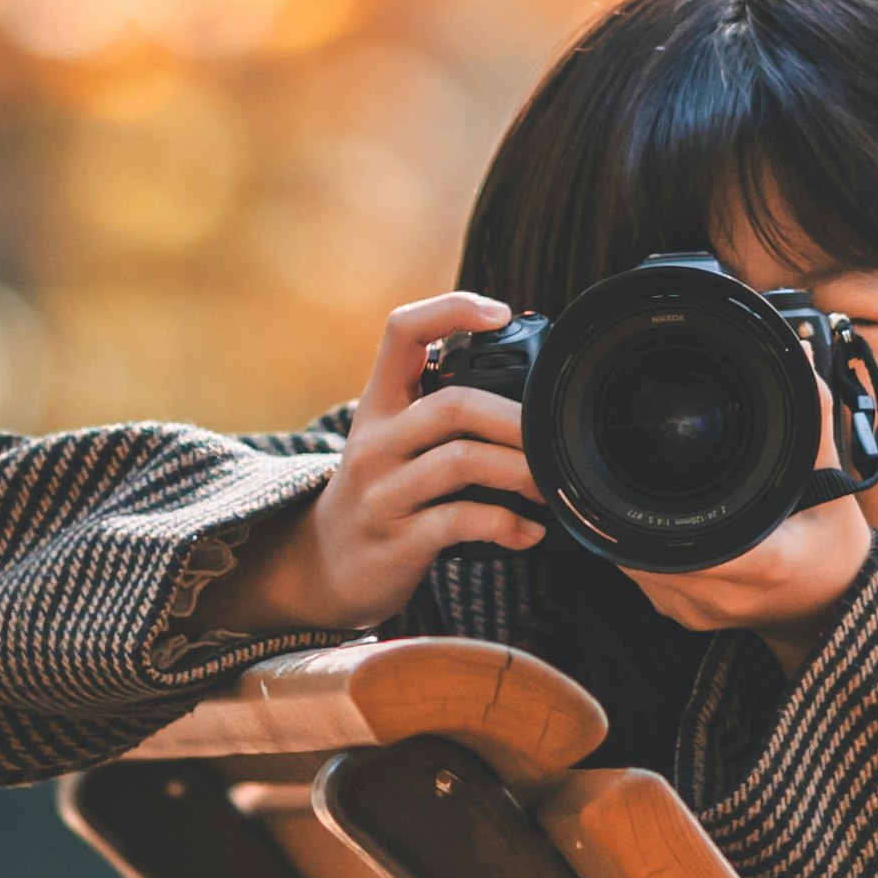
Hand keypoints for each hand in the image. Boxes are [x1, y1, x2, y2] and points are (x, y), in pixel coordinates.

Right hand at [225, 297, 542, 636]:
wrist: (324, 567)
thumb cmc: (381, 492)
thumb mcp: (392, 440)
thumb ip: (438, 411)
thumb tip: (527, 391)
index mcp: (379, 405)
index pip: (401, 332)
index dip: (450, 310)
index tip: (499, 314)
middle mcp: (375, 442)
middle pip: (453, 404)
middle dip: (517, 418)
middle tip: (554, 436)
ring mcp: (383, 493)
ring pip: (461, 461)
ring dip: (521, 470)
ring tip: (549, 484)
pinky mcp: (397, 541)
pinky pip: (460, 522)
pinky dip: (506, 525)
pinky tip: (528, 531)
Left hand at [630, 363, 875, 653]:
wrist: (830, 609)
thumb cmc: (833, 547)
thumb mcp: (832, 483)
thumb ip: (813, 422)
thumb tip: (800, 360)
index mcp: (761, 565)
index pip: (688, 534)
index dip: (656, 500)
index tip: (641, 469)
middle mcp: (722, 597)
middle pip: (649, 545)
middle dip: (639, 500)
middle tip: (635, 460)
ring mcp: (697, 612)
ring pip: (638, 563)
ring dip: (640, 523)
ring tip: (646, 483)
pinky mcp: (685, 616)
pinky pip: (646, 575)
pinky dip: (648, 542)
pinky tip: (660, 513)